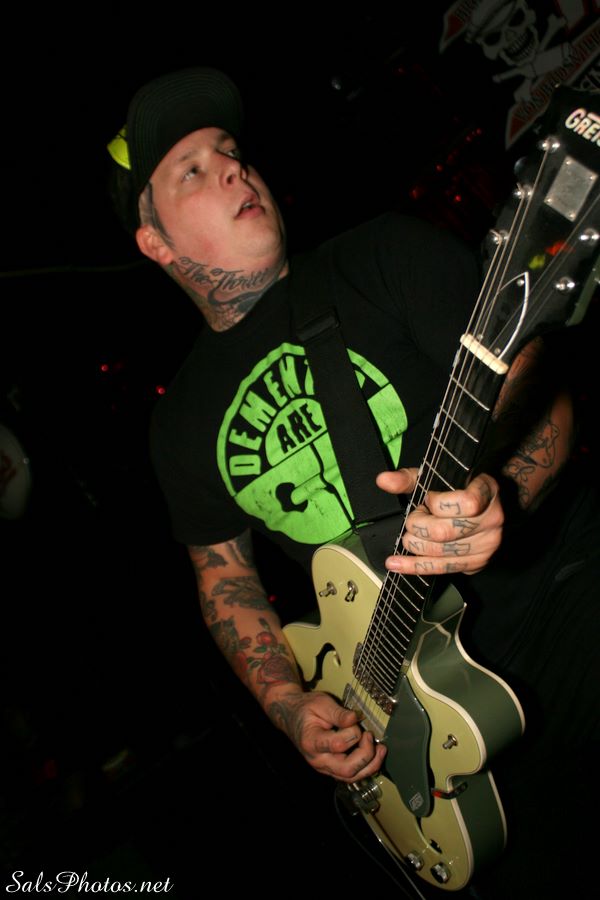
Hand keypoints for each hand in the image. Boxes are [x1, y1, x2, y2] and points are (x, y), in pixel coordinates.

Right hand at [270, 689, 386, 781]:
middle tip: (369, 735)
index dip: (352, 733)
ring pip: (351, 777)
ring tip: (381, 749)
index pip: (337, 745)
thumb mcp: (320, 702)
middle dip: (366, 754)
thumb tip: (356, 719)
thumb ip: (338, 712)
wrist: (291, 716)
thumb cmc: (305, 708)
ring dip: (370, 765)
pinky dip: (365, 767)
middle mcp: (317, 760)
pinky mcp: (331, 768)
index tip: (354, 719)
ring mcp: (324, 767)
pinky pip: (350, 775)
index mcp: (311, 742)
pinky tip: (374, 755)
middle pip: (347, 770)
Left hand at [376, 468, 503, 574]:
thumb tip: (383, 480)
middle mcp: (492, 520)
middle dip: (418, 527)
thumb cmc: (457, 489)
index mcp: (488, 491)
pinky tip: (395, 564)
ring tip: (407, 538)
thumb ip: (409, 479)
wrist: (484, 508)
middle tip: (413, 521)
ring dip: (415, 546)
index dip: (439, 503)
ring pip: (442, 553)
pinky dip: (414, 567)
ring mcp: (487, 544)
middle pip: (445, 531)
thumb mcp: (436, 478)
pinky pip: (442, 568)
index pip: (467, 503)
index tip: (429, 499)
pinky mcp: (477, 563)